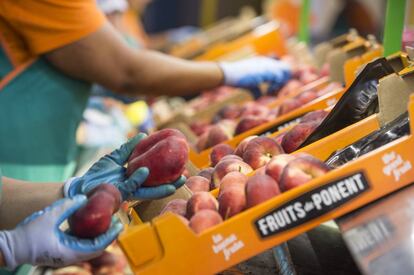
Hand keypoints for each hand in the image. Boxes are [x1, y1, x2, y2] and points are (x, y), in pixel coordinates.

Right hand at [0, 195, 121, 268]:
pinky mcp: (62, 252)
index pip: (98, 245)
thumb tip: (84, 198)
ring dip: (99, 237)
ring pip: (89, 248)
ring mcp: (66, 256)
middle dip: (108, 236)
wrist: (11, 248)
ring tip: (107, 223)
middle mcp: (71, 256)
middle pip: (96, 248)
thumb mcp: (50, 215)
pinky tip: (91, 227)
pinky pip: (80, 246)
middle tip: (116, 222)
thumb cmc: (28, 234)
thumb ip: (68, 206)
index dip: (110, 235)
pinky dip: (89, 238)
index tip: (119, 224)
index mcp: (70, 251)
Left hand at [64, 134, 185, 200]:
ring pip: (150, 190)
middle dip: (172, 183)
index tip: (180, 166)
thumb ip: (128, 148)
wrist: (82, 186)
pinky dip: (138, 178)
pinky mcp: (120, 193)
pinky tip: (145, 171)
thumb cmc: (98, 173)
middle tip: (184, 177)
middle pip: (157, 186)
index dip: (167, 172)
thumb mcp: (114, 158)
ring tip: (177, 181)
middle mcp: (135, 186)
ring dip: (164, 187)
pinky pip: (131, 186)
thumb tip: (144, 135)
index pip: (155, 176)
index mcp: (136, 178)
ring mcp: (129, 191)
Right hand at [219, 57, 290, 97]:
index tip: (271, 89)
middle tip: (275, 89)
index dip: (279, 80)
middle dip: (284, 80)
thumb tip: (259, 98)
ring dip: (281, 82)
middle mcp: (267, 62)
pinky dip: (275, 85)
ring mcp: (267, 65)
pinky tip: (268, 90)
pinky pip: (279, 77)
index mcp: (263, 62)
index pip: (279, 68)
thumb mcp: (249, 84)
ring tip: (271, 90)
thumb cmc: (237, 79)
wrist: (229, 73)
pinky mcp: (265, 70)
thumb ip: (257, 90)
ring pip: (285, 70)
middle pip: (286, 67)